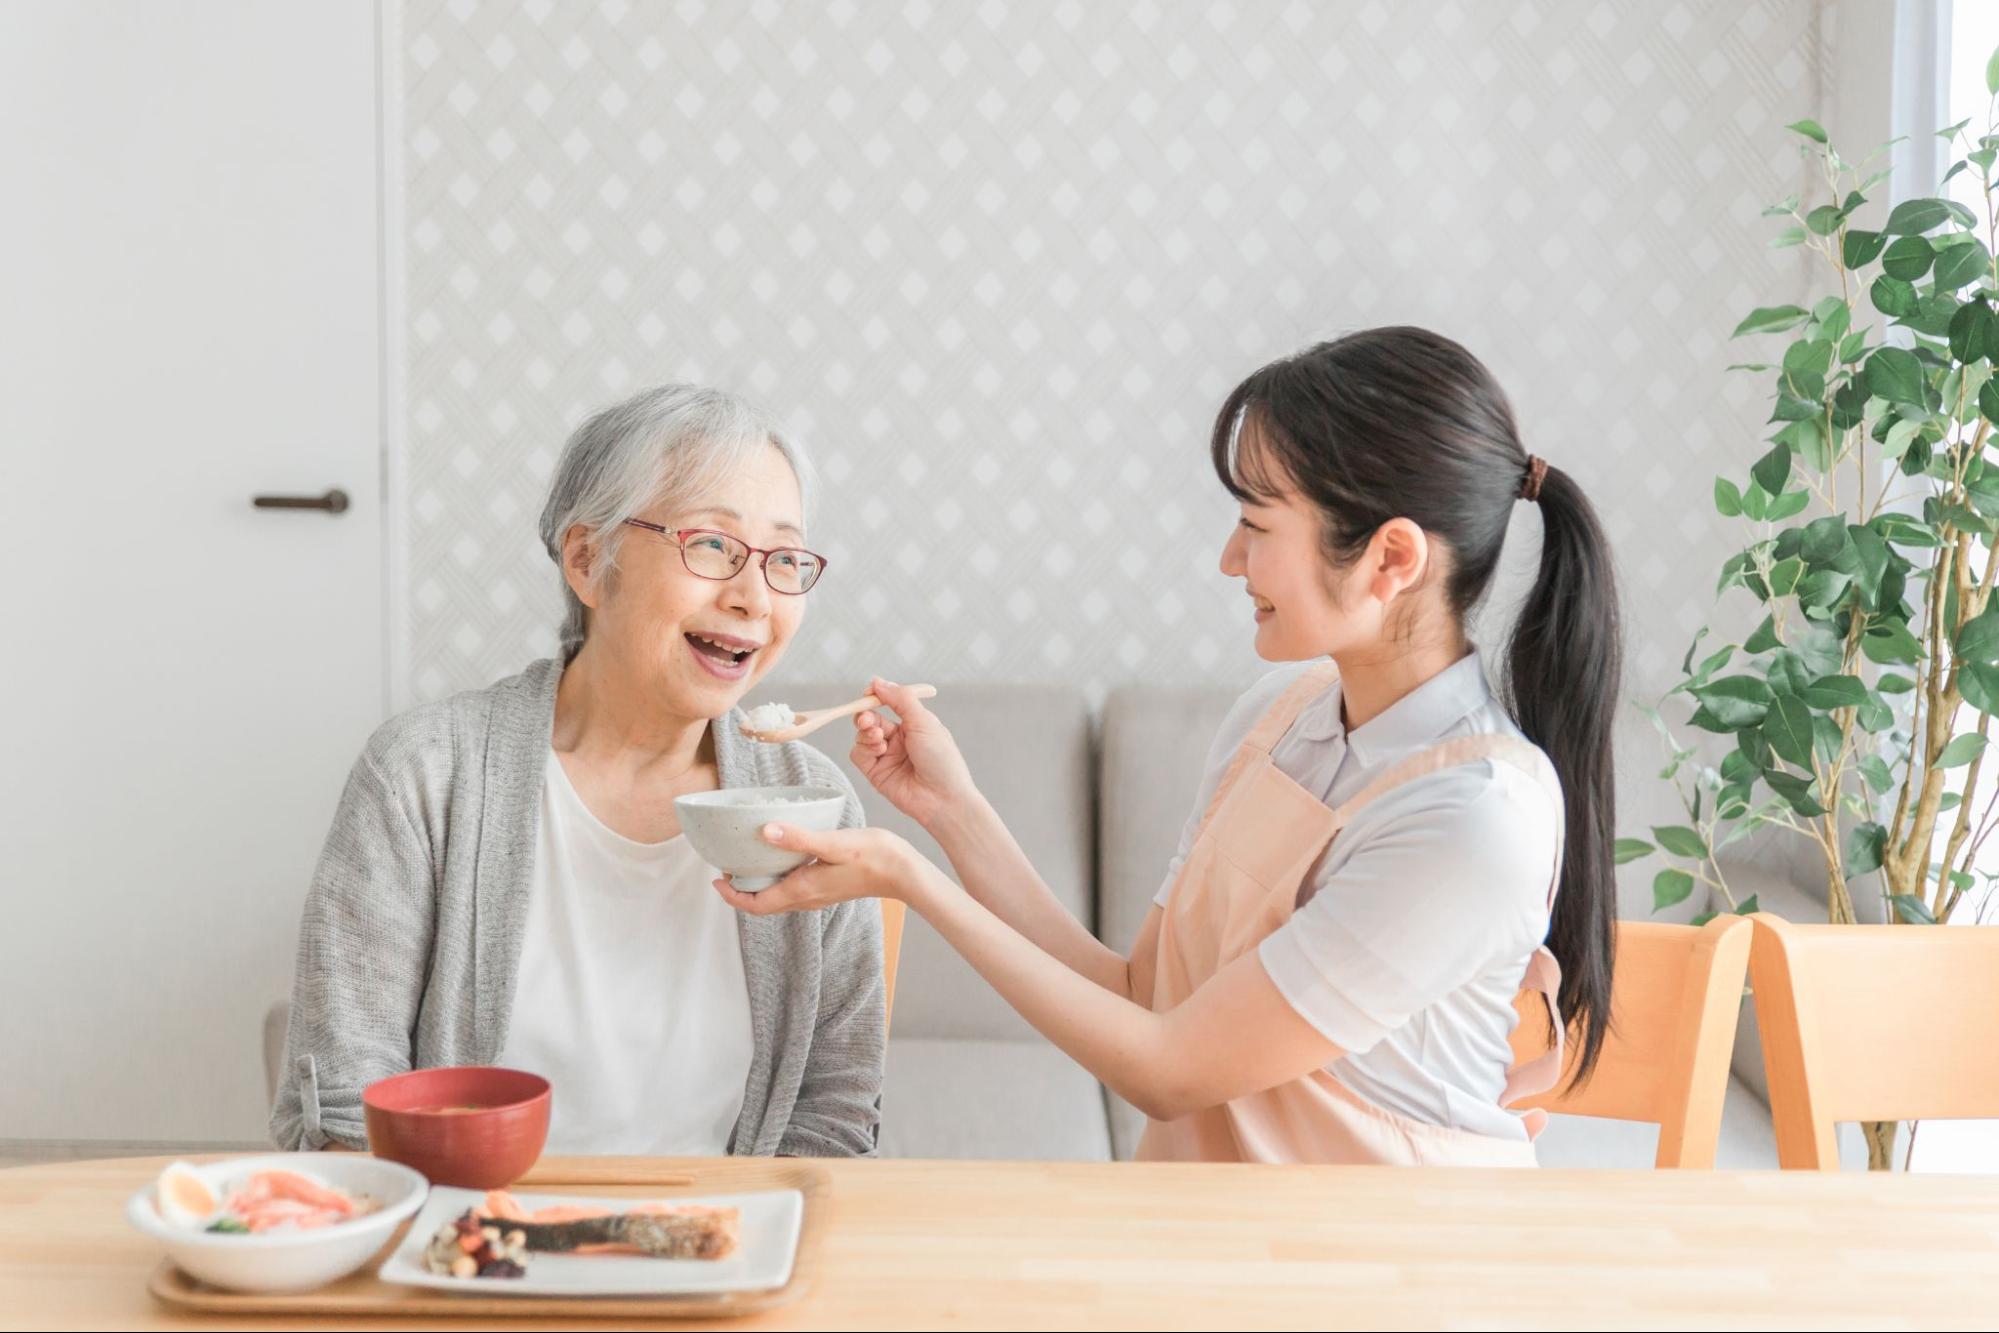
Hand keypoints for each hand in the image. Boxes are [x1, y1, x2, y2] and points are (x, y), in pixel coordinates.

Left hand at [711, 823, 939, 916]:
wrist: (902, 872)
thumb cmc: (872, 857)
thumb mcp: (833, 843)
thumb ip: (798, 839)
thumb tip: (766, 832)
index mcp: (801, 891)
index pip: (756, 904)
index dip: (732, 895)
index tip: (717, 879)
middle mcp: (806, 899)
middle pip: (763, 905)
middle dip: (741, 891)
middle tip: (727, 869)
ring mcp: (817, 896)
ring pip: (777, 899)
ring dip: (758, 887)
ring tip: (748, 864)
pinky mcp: (826, 888)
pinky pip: (792, 891)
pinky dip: (777, 881)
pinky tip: (780, 859)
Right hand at [850, 677, 979, 829]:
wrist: (943, 799)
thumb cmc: (942, 761)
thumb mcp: (924, 722)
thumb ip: (900, 699)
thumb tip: (877, 682)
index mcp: (913, 723)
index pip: (888, 703)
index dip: (876, 696)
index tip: (868, 692)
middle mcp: (899, 738)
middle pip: (870, 717)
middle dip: (865, 715)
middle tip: (868, 719)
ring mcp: (886, 756)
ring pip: (862, 735)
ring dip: (866, 732)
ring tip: (879, 739)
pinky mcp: (876, 773)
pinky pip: (858, 754)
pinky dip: (863, 749)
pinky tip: (879, 752)